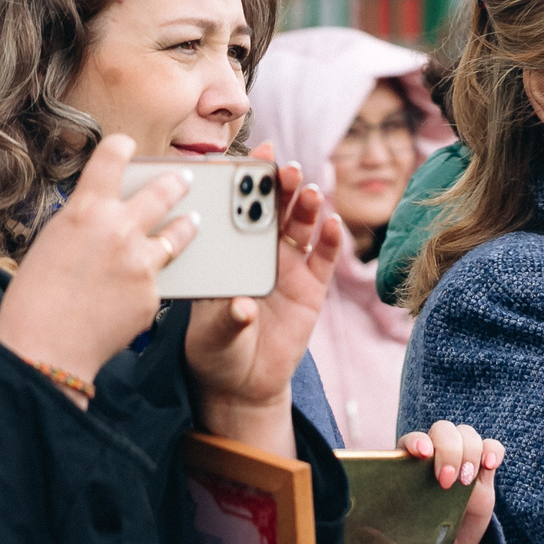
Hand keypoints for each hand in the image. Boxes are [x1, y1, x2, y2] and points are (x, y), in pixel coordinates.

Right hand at [0, 136, 198, 399]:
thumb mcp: (51, 244)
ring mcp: (141, 261)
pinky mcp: (154, 293)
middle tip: (184, 178)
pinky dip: (153, 280)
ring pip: (179, 233)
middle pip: (162, 191)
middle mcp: (118, 228)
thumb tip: (106, 214)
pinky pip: (161, 279)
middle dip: (176, 182)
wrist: (44, 349)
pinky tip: (143, 287)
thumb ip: (84, 223)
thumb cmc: (35, 299)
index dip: (121, 147)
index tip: (128, 145)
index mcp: (85, 210)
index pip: (111, 157)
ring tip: (194, 221)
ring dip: (187, 225)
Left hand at [186, 146, 347, 445]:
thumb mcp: (211, 336)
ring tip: (309, 192)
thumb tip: (241, 307)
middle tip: (285, 168)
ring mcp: (287, 268)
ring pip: (299, 227)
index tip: (249, 159)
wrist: (244, 384)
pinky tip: (332, 224)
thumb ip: (226, 319)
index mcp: (228, 253)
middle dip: (279, 185)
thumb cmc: (216, 351)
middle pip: (272, 209)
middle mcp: (258, 253)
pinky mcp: (312, 288)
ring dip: (305, 206)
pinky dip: (330, 240)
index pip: (235, 209)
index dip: (243, 182)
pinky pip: (323, 258)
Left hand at [382, 421, 503, 543]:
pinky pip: (491, 448)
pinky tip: (491, 464)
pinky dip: (493, 450)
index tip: (421, 454)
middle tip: (447, 482)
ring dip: (470, 450)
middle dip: (448, 450)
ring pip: (466, 435)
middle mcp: (432, 463)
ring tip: (467, 482)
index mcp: (405, 475)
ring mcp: (459, 466)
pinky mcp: (482, 476)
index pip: (410, 442)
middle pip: (441, 431)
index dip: (416, 441)